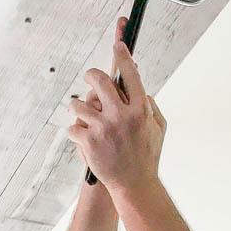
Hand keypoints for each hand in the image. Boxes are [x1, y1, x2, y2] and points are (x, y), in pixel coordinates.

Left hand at [67, 16, 166, 190]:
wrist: (134, 185)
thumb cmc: (146, 156)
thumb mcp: (158, 128)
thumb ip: (150, 106)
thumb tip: (138, 88)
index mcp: (140, 110)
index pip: (130, 75)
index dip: (123, 56)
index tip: (118, 44)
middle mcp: (122, 115)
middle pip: (99, 80)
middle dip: (91, 76)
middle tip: (90, 78)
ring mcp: (103, 128)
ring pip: (78, 103)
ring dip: (78, 108)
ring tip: (83, 117)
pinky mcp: (88, 141)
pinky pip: (72, 127)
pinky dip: (75, 132)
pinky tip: (83, 139)